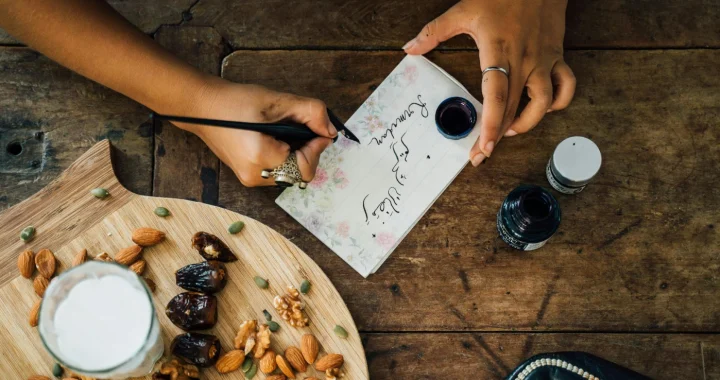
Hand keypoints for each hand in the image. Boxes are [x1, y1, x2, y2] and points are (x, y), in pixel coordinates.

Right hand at [176, 78, 335, 186]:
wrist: (202, 107)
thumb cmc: (235, 102)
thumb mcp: (277, 101)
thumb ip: (310, 113)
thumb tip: (330, 130)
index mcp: (261, 159)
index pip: (305, 167)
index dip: (317, 148)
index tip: (318, 130)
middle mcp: (255, 176)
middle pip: (300, 173)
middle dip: (307, 150)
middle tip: (299, 127)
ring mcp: (250, 179)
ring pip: (291, 173)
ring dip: (296, 153)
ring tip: (284, 131)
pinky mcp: (248, 176)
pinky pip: (278, 171)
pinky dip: (285, 156)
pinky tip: (275, 138)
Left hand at [404, 0, 575, 165]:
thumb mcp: (463, 10)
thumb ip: (434, 32)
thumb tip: (410, 49)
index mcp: (499, 52)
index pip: (497, 97)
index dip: (491, 126)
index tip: (483, 148)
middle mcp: (524, 61)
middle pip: (514, 109)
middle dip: (498, 136)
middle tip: (482, 152)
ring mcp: (543, 61)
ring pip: (544, 104)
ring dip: (528, 123)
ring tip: (509, 130)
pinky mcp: (557, 57)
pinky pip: (566, 87)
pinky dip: (558, 102)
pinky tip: (542, 108)